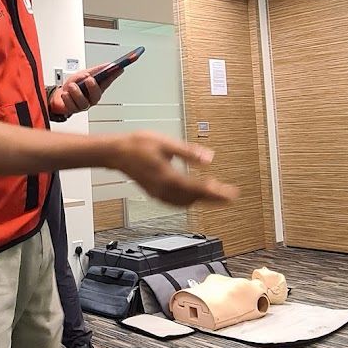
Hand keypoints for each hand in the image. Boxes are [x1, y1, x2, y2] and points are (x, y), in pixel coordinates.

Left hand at [48, 62, 121, 118]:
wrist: (59, 96)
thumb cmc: (72, 86)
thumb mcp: (82, 74)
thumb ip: (94, 70)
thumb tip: (107, 65)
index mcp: (96, 88)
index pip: (108, 81)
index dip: (114, 75)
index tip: (119, 68)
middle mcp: (91, 98)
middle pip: (96, 95)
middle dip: (93, 87)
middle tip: (89, 79)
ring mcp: (83, 105)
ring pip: (83, 102)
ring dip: (76, 92)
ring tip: (71, 85)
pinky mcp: (73, 110)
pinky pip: (71, 106)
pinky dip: (67, 98)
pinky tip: (65, 94)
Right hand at [110, 131, 238, 206]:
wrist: (116, 153)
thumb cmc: (138, 145)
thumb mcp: (167, 144)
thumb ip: (189, 153)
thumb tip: (209, 159)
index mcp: (169, 177)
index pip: (199, 190)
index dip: (217, 193)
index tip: (231, 195)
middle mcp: (164, 189)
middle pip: (194, 199)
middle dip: (212, 199)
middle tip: (228, 196)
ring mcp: (158, 193)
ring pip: (184, 203)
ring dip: (201, 201)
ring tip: (215, 195)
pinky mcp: (154, 193)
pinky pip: (175, 202)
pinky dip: (188, 201)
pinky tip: (193, 196)